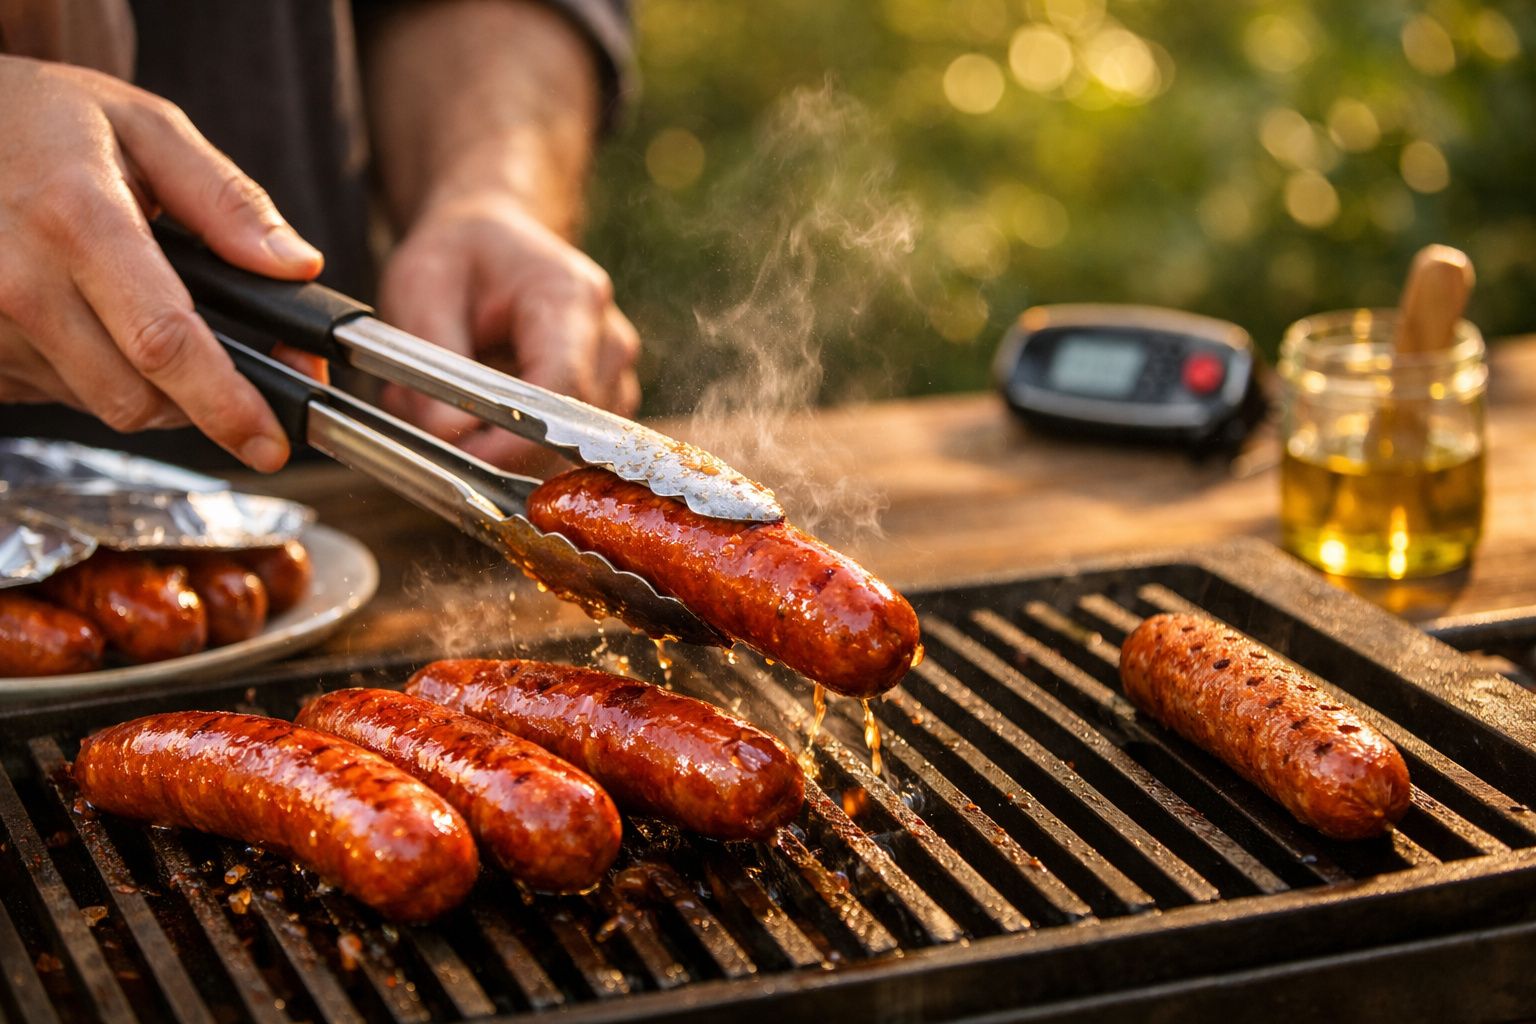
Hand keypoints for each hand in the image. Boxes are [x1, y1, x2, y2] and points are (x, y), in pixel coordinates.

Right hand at [0, 56, 324, 470]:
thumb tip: (297, 266)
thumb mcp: (148, 129)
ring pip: (100, 404)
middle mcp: (20, 281)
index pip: (164, 343)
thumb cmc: (46, 120)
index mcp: (76, 219)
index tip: (268, 441)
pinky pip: (58, 394)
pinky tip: (90, 320)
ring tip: (142, 316)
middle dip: (200, 403)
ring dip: (147, 386)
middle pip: (136, 398)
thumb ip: (228, 202)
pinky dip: (95, 376)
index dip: (225, 404)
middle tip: (232, 373)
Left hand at [377, 189, 640, 469]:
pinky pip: (565, 444)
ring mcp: (614, 372)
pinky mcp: (606, 398)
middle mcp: (607, 338)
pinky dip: (518, 440)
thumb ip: (432, 361)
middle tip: (430, 416)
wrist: (492, 240)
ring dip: (504, 441)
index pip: (564, 386)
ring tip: (452, 399)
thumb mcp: (422, 287)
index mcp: (570, 296)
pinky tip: (485, 405)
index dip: (519, 435)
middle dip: (499, 441)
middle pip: (569, 426)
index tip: (466, 456)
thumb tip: (447, 434)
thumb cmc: (459, 255)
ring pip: (566, 444)